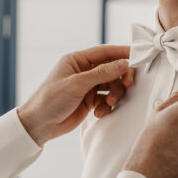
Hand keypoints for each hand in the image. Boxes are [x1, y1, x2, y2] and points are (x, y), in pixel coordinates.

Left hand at [17, 45, 135, 145]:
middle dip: (121, 77)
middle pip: (112, 69)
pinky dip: (107, 106)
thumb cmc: (50, 99)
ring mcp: (87, 87)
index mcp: (76, 60)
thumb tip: (124, 64)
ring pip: (111, 85)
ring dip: (114, 94)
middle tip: (128, 85)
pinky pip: (106, 99)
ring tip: (108, 104)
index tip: (138, 57)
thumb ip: (102, 74)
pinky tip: (100, 113)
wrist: (39, 125)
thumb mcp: (77, 84)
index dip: (122, 53)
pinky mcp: (88, 101)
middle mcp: (83, 71)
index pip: (104, 52)